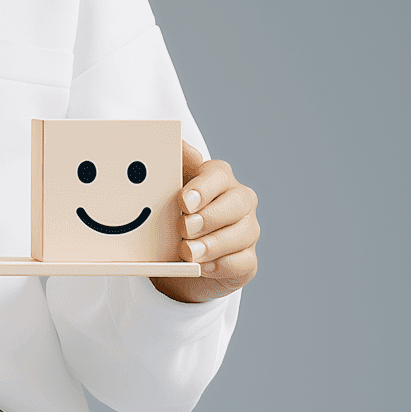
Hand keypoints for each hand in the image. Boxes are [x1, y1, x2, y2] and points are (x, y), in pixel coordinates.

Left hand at [150, 141, 258, 303]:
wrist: (174, 262)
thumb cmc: (170, 219)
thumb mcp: (163, 193)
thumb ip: (171, 166)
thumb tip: (178, 145)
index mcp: (218, 180)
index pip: (218, 175)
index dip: (202, 188)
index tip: (182, 202)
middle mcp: (239, 202)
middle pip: (237, 203)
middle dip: (208, 217)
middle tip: (184, 228)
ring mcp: (247, 231)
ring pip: (242, 234)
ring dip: (212, 244)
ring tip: (187, 252)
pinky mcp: (247, 261)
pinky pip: (241, 262)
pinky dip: (220, 265)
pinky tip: (201, 266)